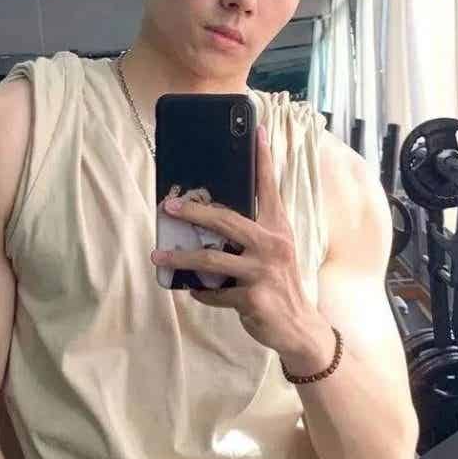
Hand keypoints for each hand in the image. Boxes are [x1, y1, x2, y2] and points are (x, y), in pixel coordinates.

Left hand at [149, 125, 331, 366]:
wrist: (299, 328)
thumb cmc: (280, 286)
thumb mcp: (274, 254)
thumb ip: (252, 236)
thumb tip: (211, 222)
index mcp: (279, 229)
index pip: (270, 189)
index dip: (263, 159)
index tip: (256, 130)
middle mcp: (273, 245)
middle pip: (226, 221)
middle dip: (193, 212)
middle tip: (168, 206)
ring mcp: (262, 272)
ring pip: (210, 260)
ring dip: (180, 258)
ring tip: (158, 256)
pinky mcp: (252, 298)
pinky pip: (213, 292)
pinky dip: (201, 293)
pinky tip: (194, 291)